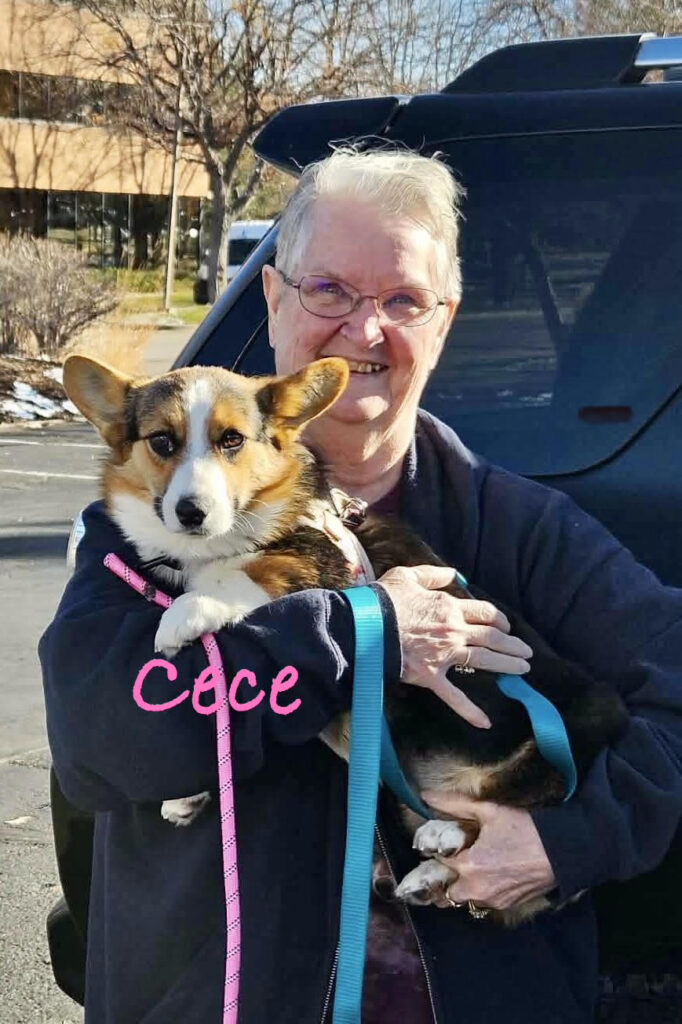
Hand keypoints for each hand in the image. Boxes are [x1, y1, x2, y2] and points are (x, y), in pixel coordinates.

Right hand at [377, 565, 532, 728]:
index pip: (485, 612)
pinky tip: (485, 722)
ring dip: (507, 665)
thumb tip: (452, 574)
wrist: (363, 626)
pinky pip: (454, 696)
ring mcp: (445, 655)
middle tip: (526, 652)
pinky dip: (470, 711)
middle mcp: (454, 631)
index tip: (506, 625)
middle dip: (513, 644)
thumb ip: (433, 575)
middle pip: (493, 637)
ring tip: (524, 669)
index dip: (499, 618)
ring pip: (485, 660)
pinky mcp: (431, 676)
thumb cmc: (384, 600)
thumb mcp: (408, 576)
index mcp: (449, 607)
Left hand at [421, 791, 555, 910]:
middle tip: (442, 862)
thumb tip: (425, 795)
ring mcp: (492, 901)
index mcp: (468, 866)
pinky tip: (481, 876)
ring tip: (460, 869)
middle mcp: (476, 890)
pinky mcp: (506, 905)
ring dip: (456, 888)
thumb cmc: (526, 829)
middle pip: (443, 892)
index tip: (432, 844)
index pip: (435, 864)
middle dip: (439, 879)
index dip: (432, 852)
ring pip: (461, 901)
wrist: (562, 852)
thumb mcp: (489, 811)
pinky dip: (476, 893)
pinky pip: (480, 904)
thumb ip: (453, 804)